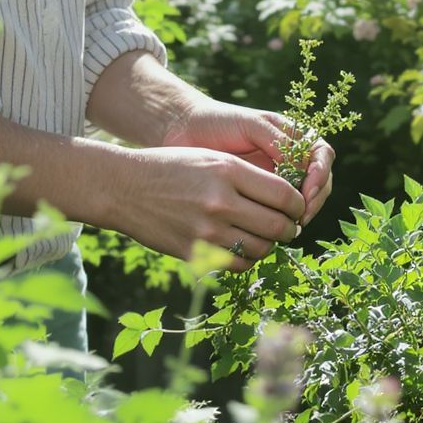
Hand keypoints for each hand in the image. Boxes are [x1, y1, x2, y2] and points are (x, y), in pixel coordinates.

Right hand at [111, 146, 305, 269]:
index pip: (284, 195)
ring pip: (261, 249)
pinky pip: (237, 264)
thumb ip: (249, 177)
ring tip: (265, 237)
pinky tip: (243, 247)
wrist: (123, 188)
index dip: (298, 205)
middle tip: (288, 227)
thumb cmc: (173, 167)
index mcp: (229, 171)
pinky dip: (247, 258)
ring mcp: (206, 231)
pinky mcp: (194, 253)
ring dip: (270, 245)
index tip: (296, 208)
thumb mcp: (212, 159)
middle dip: (290, 229)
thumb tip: (288, 200)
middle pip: (278, 226)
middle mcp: (220, 201)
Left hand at [162, 98, 334, 225]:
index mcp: (294, 138)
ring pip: (302, 201)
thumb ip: (277, 140)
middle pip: (319, 183)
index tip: (307, 192)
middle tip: (300, 219)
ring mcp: (276, 179)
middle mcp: (290, 160)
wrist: (183, 132)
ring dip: (300, 216)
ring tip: (287, 228)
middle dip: (313, 201)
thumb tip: (303, 166)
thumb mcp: (250, 124)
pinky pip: (277, 212)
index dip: (320, 176)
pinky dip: (278, 222)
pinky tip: (269, 231)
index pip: (322, 157)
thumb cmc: (217, 121)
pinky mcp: (258, 197)